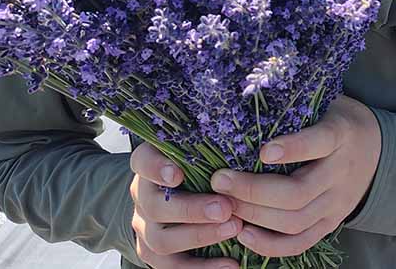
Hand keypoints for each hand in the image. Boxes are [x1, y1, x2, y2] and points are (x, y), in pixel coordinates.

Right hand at [129, 144, 242, 268]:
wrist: (169, 196)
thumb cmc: (196, 166)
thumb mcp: (196, 150)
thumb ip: (208, 144)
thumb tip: (253, 138)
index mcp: (149, 166)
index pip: (143, 161)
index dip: (156, 168)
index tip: (178, 174)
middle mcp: (142, 197)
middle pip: (157, 207)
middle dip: (193, 209)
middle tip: (226, 207)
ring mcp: (145, 228)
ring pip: (161, 240)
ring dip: (200, 236)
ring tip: (233, 229)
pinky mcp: (153, 254)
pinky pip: (172, 268)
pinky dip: (203, 268)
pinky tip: (231, 264)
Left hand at [209, 94, 381, 258]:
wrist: (379, 150)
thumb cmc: (338, 119)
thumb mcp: (327, 103)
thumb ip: (297, 105)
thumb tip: (246, 98)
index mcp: (342, 135)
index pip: (319, 143)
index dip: (292, 149)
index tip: (263, 151)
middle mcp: (342, 172)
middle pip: (298, 193)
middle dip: (253, 191)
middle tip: (221, 180)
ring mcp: (338, 203)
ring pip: (294, 221)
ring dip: (255, 216)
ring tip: (225, 205)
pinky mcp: (331, 223)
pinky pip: (300, 243)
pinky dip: (269, 245)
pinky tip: (243, 233)